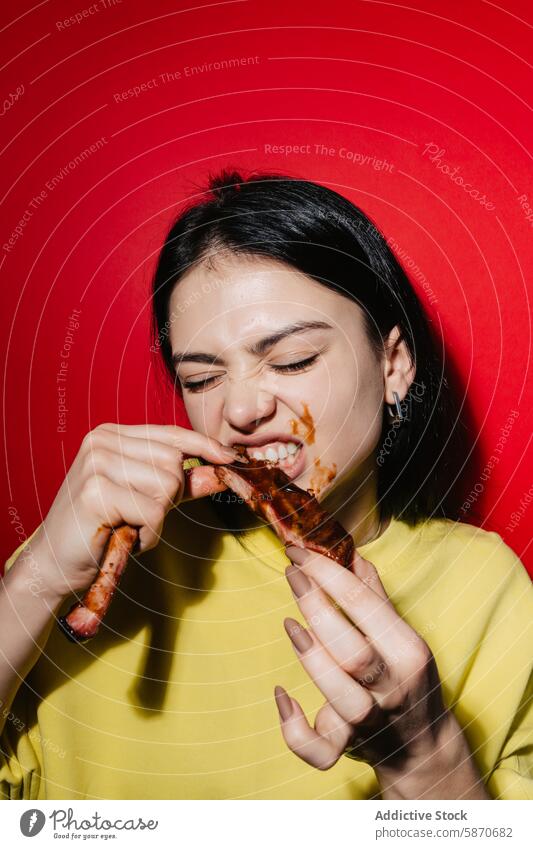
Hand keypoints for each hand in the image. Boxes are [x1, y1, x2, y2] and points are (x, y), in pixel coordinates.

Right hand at [32, 423, 234, 600]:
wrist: (55, 563)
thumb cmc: (101, 529)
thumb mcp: (145, 499)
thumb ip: (180, 483)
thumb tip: (219, 469)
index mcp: (112, 435)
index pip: (171, 434)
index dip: (204, 446)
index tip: (230, 458)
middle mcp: (101, 441)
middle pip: (173, 463)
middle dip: (167, 499)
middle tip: (137, 517)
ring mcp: (96, 463)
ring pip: (167, 486)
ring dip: (157, 520)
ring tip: (129, 527)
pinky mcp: (95, 491)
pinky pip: (153, 512)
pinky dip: (147, 534)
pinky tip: (124, 538)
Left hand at [274, 544, 488, 798]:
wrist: (423, 748)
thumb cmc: (407, 679)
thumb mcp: (403, 635)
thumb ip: (375, 597)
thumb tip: (351, 554)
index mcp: (408, 651)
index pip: (366, 604)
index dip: (329, 574)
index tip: (300, 552)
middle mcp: (393, 688)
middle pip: (354, 652)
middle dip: (317, 608)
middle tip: (292, 574)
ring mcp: (371, 721)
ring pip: (342, 699)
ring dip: (312, 659)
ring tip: (289, 623)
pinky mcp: (348, 748)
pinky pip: (319, 750)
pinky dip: (294, 729)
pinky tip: (282, 695)